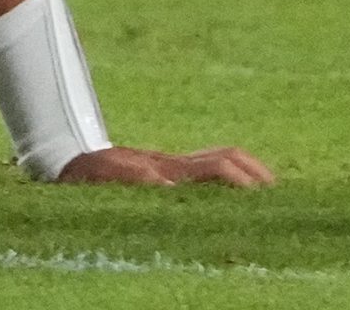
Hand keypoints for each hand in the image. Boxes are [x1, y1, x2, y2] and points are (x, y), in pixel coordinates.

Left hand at [55, 145, 274, 187]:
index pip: (218, 166)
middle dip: (255, 171)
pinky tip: (235, 190)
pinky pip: (207, 166)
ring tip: (267, 189)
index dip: (243, 178)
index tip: (263, 194)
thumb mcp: (110, 178)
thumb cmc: (90, 173)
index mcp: (169, 168)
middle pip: (227, 157)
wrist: (71, 155)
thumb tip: (166, 183)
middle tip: (279, 191)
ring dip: (247, 170)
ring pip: (220, 158)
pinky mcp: (167, 169)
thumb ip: (136, 177)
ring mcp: (172, 164)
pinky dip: (229, 173)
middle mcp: (175, 164)